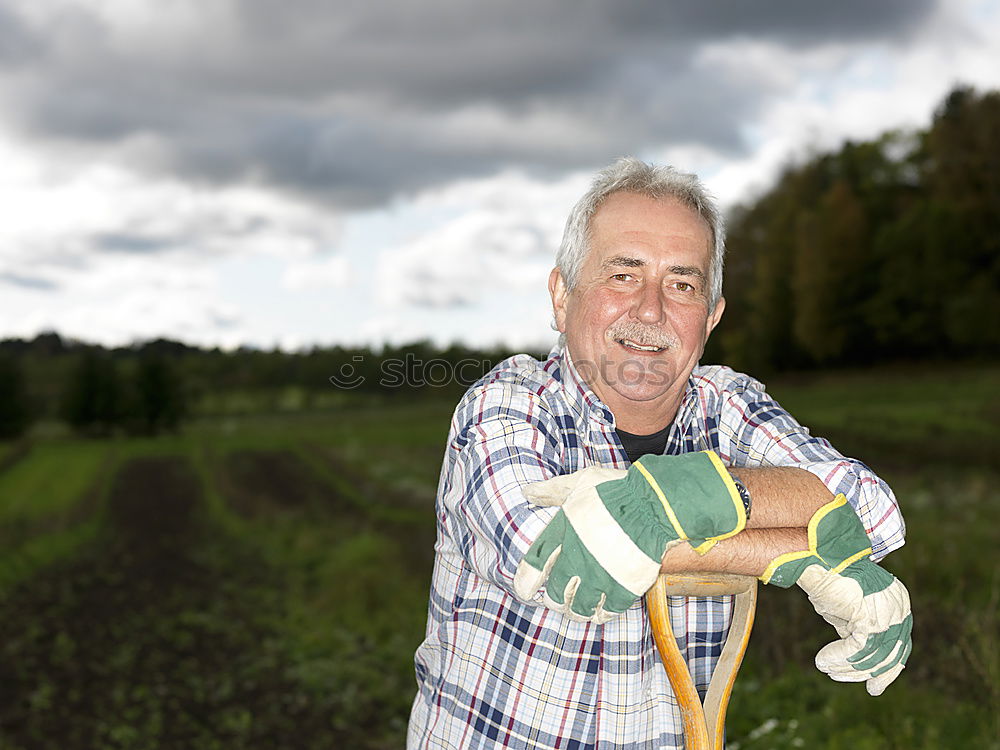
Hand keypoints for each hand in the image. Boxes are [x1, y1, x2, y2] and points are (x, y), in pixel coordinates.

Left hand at [513, 452, 746, 622]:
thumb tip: (528, 491)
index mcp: (562, 534)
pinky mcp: (625, 587)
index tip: (525, 590)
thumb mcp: (580, 483)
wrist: (656, 503)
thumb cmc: (617, 490)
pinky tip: (600, 610)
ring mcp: (601, 576)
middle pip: (556, 594)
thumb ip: (551, 491)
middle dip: (554, 599)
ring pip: (579, 609)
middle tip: (558, 598)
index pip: (533, 569)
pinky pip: (607, 612)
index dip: (525, 584)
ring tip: (578, 609)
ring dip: (576, 611)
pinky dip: (601, 614)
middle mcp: (577, 559)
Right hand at [798, 561, 911, 695]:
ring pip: (875, 654)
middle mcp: (899, 606)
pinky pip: (858, 649)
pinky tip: (822, 661)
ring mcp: (888, 612)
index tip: (875, 683)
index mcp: (898, 601)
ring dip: (850, 667)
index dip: (890, 667)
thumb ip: (859, 628)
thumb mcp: (849, 610)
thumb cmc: (828, 580)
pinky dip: (839, 658)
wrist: (815, 558)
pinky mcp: (871, 617)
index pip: (900, 642)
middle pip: (893, 652)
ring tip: (829, 669)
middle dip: (878, 673)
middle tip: (870, 690)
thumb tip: (858, 655)